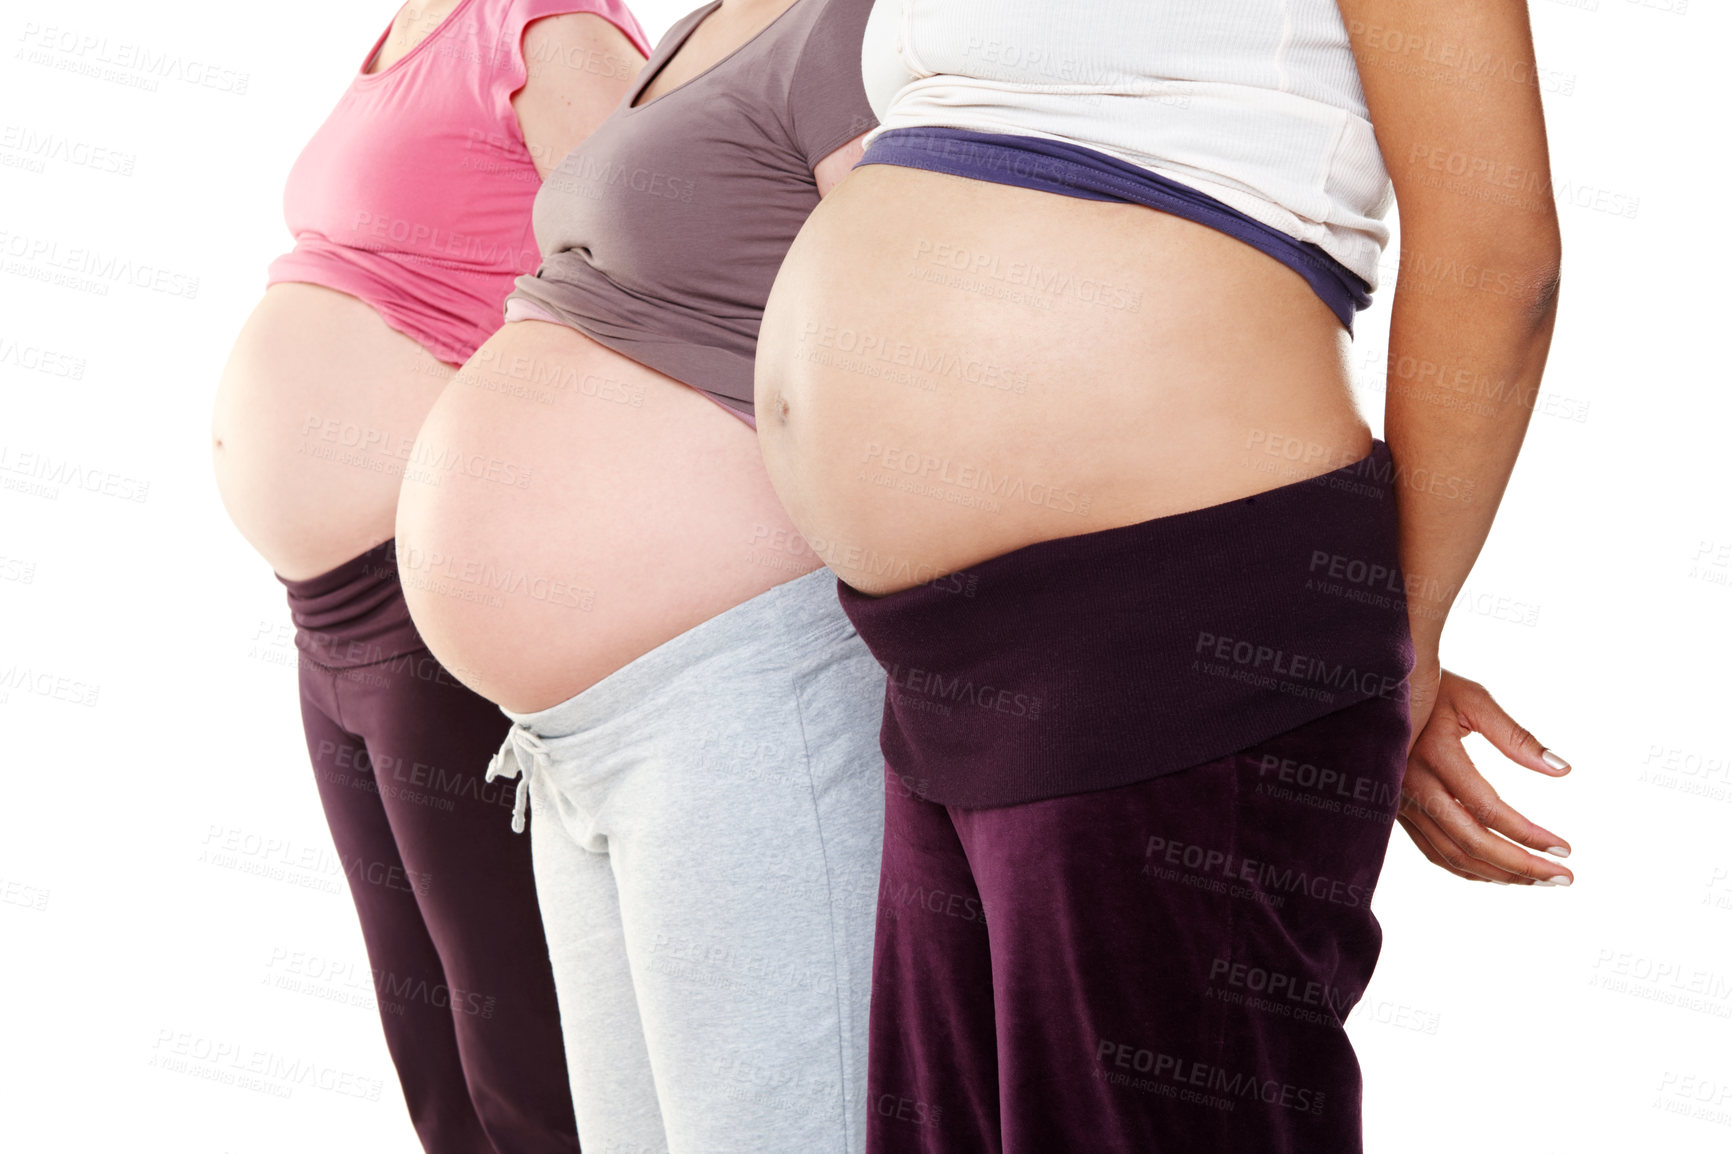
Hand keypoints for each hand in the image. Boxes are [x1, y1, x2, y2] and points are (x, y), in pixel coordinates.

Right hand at [1395, 668, 1572, 885]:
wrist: (1375, 688)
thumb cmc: (1431, 688)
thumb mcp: (1475, 701)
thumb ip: (1517, 737)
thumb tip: (1562, 769)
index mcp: (1434, 757)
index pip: (1488, 810)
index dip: (1529, 835)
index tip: (1565, 848)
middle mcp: (1412, 786)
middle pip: (1471, 843)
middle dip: (1521, 866)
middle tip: (1563, 877)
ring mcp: (1401, 802)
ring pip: (1451, 855)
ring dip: (1498, 874)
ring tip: (1539, 879)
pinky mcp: (1397, 810)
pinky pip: (1433, 851)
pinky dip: (1467, 868)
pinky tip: (1498, 871)